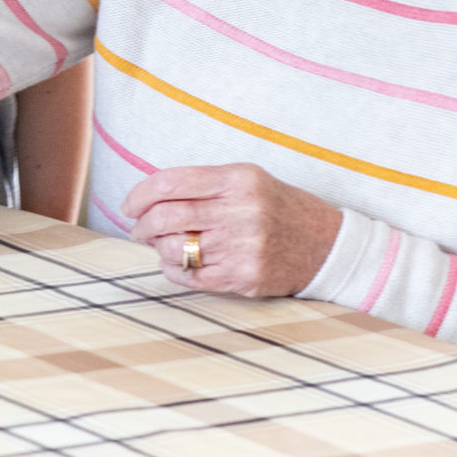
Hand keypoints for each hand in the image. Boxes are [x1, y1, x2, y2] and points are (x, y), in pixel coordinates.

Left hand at [124, 163, 342, 296]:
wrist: (327, 246)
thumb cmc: (278, 208)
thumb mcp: (248, 179)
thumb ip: (202, 183)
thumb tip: (147, 196)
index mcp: (238, 180)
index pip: (170, 183)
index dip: (139, 195)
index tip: (129, 205)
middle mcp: (241, 211)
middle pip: (166, 217)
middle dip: (141, 225)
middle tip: (138, 229)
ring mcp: (243, 247)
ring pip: (173, 248)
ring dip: (157, 248)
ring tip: (161, 245)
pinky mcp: (244, 277)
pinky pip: (189, 276)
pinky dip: (171, 270)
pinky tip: (176, 263)